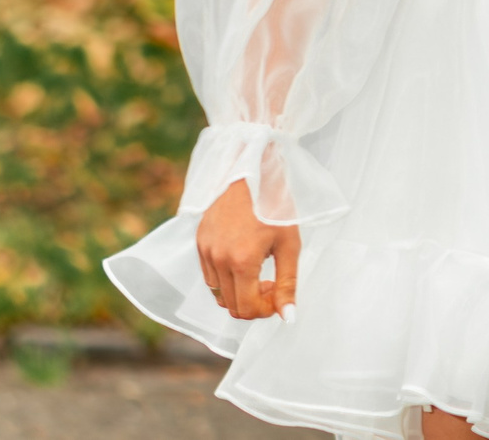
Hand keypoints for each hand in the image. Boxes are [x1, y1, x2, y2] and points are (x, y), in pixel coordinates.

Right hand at [196, 178, 299, 321]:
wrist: (252, 170)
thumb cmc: (275, 205)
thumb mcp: (289, 244)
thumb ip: (287, 284)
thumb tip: (288, 317)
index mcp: (241, 261)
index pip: (247, 309)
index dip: (265, 310)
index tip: (277, 292)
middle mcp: (218, 259)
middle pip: (231, 306)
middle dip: (254, 303)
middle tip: (271, 283)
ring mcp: (205, 251)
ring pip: (219, 294)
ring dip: (238, 291)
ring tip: (258, 270)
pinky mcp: (199, 242)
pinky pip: (210, 276)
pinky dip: (226, 278)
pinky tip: (243, 259)